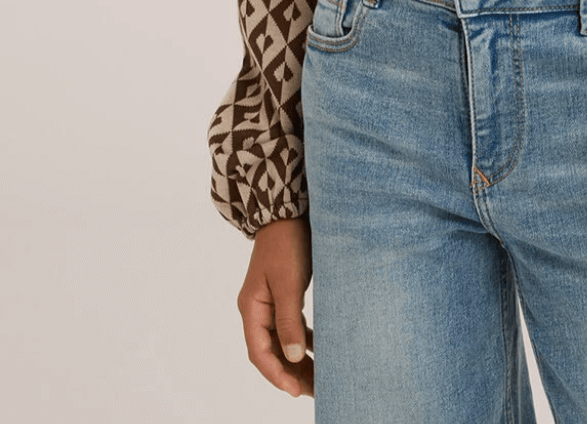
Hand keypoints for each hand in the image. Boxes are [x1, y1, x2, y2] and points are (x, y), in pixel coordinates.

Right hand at [237, 215, 314, 397]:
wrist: (288, 211)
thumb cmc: (287, 244)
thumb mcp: (288, 283)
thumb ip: (290, 320)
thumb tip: (294, 357)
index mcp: (252, 308)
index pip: (260, 352)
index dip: (277, 375)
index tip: (296, 391)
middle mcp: (257, 309)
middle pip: (271, 351)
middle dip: (291, 373)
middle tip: (314, 391)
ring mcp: (270, 301)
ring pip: (283, 340)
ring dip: (298, 359)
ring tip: (319, 377)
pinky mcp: (284, 293)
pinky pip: (292, 325)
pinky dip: (303, 339)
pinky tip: (318, 349)